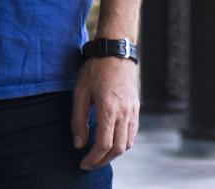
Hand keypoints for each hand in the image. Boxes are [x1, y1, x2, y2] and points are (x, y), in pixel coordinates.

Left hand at [71, 55, 138, 169]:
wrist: (116, 51)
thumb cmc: (95, 69)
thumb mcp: (80, 92)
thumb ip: (78, 120)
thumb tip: (78, 144)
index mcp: (109, 109)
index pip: (103, 145)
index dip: (93, 158)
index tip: (82, 163)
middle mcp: (124, 113)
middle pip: (117, 149)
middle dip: (103, 160)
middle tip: (89, 163)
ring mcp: (133, 111)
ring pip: (128, 143)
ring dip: (114, 154)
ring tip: (99, 156)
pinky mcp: (136, 108)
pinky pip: (133, 133)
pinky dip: (123, 143)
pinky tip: (111, 142)